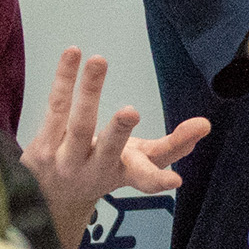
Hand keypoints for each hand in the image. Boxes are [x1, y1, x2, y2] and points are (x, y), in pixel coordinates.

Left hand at [22, 51, 201, 248]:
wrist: (51, 196)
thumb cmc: (101, 169)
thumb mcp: (138, 162)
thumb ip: (173, 146)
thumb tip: (205, 125)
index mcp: (123, 174)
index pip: (147, 178)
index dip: (160, 180)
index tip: (176, 182)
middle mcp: (94, 170)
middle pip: (108, 150)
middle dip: (119, 132)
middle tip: (131, 112)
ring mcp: (65, 159)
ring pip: (78, 124)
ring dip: (89, 91)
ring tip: (99, 60)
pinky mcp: (42, 145)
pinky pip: (56, 106)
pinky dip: (65, 79)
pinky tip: (74, 52)